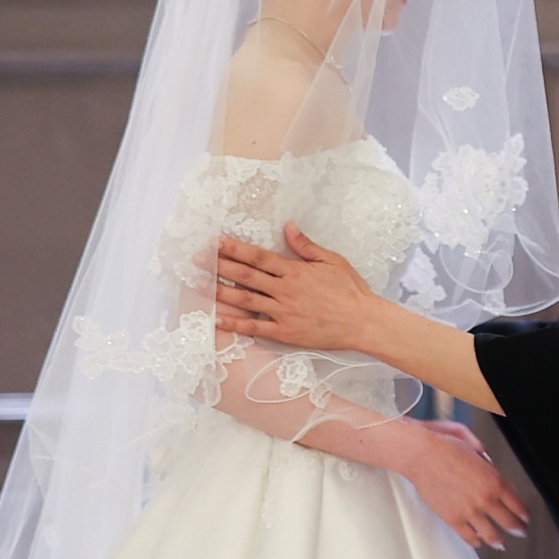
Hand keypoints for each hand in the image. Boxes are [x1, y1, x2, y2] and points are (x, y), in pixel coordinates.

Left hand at [213, 225, 374, 350]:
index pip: (259, 257)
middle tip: (196, 260)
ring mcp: (283, 313)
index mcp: (295, 271)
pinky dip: (235, 323)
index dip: (235, 249)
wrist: (362, 322)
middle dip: (219, 267)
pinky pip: (255, 328)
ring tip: (197, 285)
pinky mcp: (285, 332)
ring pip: (245, 300)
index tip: (216, 242)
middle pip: (246, 276)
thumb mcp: (332, 261)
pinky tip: (217, 318)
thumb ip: (306, 246)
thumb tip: (288, 226)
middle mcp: (285, 291)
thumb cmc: (350, 290)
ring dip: (219, 292)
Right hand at [402, 422, 529, 550]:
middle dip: (518, 529)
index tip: (526, 517)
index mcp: (494, 480)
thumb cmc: (446, 447)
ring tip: (502, 544)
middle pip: (509, 521)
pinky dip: (476, 541)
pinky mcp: (453, 519)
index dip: (524, 513)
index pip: (517, 503)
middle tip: (521, 532)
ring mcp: (469, 511)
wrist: (422, 455)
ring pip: (491, 535)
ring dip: (499, 541)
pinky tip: (479, 542)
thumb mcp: (477, 448)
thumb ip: (488, 463)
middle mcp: (485, 498)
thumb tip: (491, 469)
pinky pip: (469, 537)